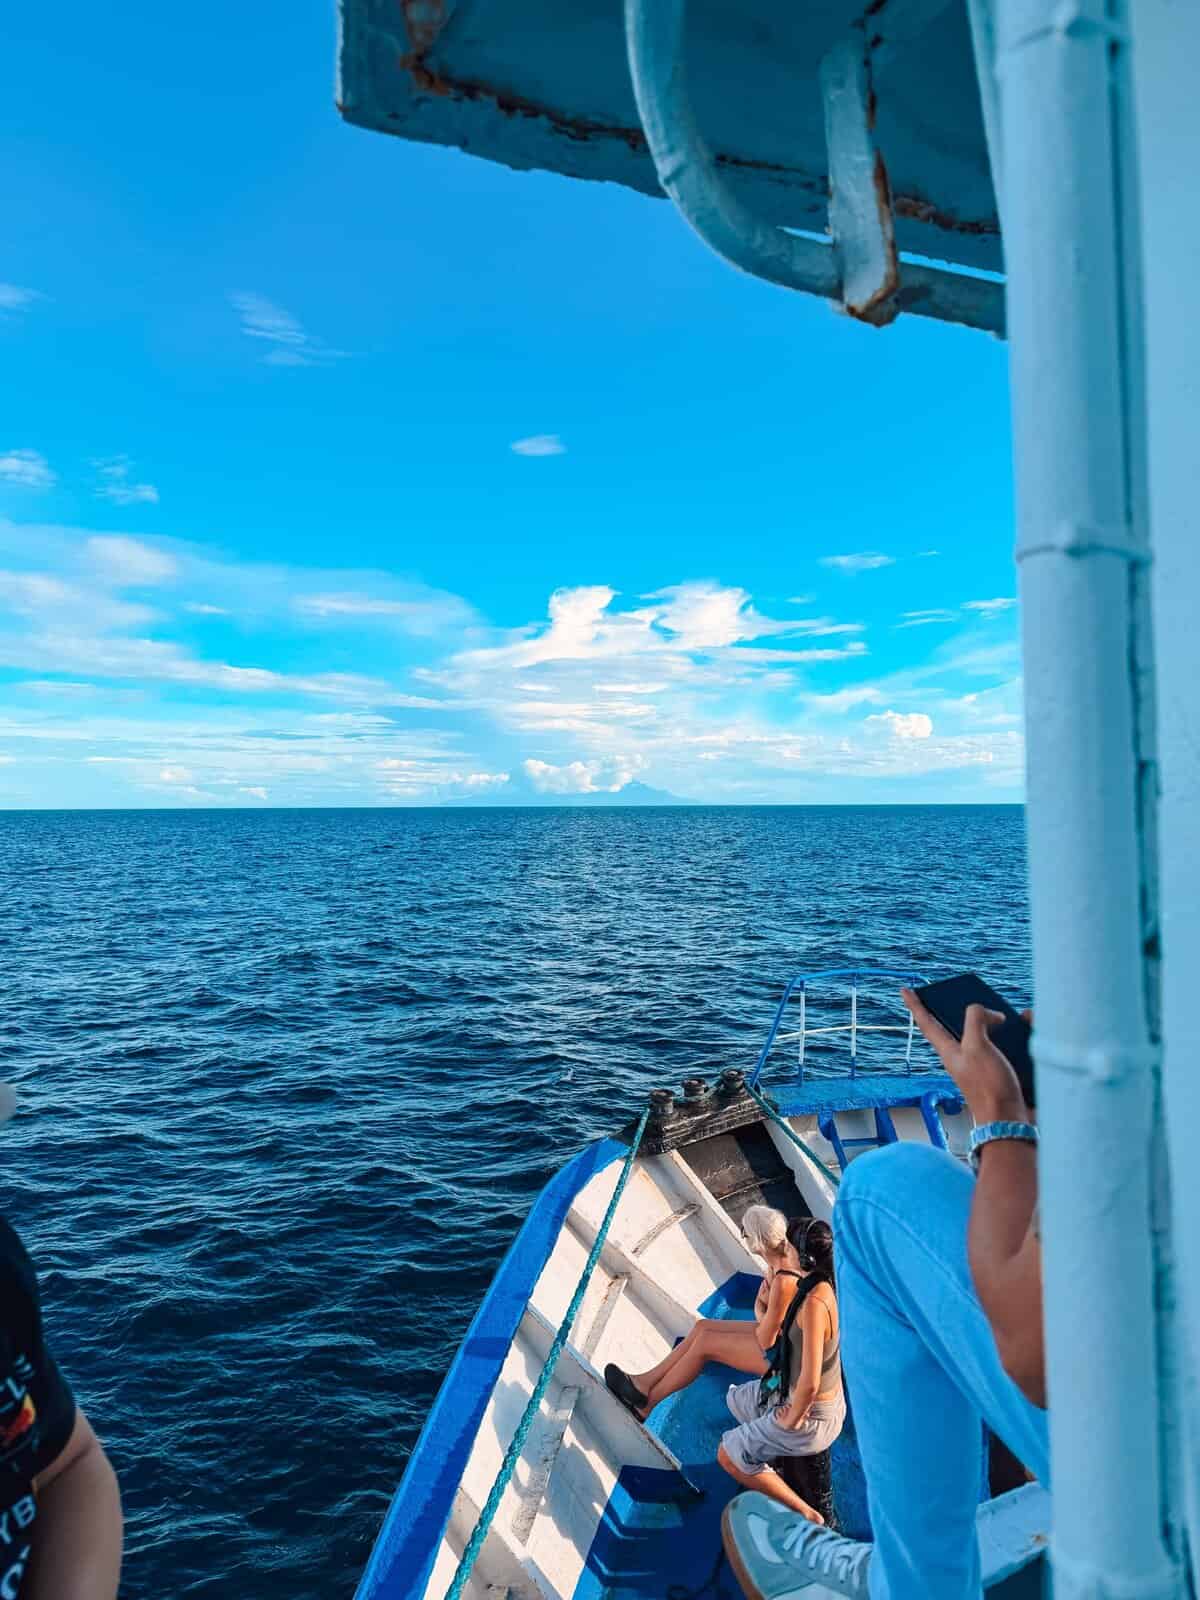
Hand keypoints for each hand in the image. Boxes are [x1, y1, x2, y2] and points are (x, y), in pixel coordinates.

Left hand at [901, 989, 1031, 1125]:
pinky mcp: (1005, 1071)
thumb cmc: (989, 1089)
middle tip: (979, 997)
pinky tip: (1033, 1031)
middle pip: (962, 1025)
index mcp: (950, 1051)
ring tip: (1020, 1016)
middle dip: (973, 1009)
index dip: (916, 1005)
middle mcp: (965, 1056)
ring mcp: (985, 1065)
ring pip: (992, 1034)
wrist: (1011, 1123)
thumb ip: (976, 1019)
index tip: (905, 990)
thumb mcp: (976, 1046)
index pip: (927, 1023)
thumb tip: (991, 1013)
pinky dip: (1023, 1037)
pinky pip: (1013, 1047)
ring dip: (1006, 1023)